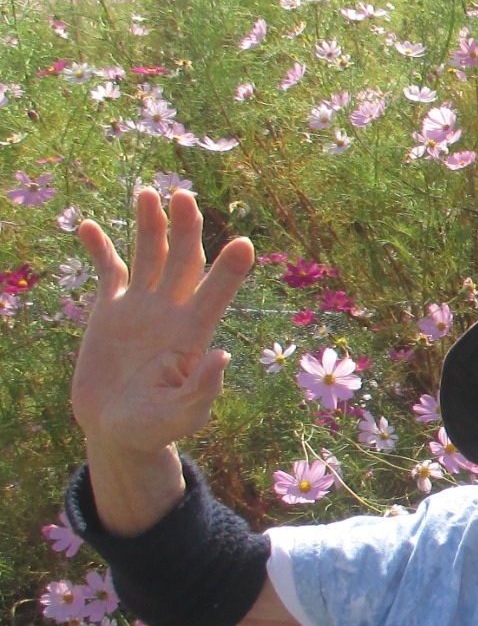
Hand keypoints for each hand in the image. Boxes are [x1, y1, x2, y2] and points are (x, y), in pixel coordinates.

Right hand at [72, 189, 254, 459]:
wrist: (118, 433)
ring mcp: (141, 308)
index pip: (216, 293)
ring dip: (149, 225)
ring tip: (148, 192)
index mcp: (194, 334)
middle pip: (183, 260)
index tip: (245, 243)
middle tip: (184, 195)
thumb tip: (221, 356)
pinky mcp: (109, 312)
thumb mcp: (184, 415)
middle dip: (185, 229)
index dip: (230, 270)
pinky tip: (86, 225)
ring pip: (149, 255)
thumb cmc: (158, 428)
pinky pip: (107, 272)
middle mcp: (171, 312)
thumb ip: (203, 390)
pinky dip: (98, 248)